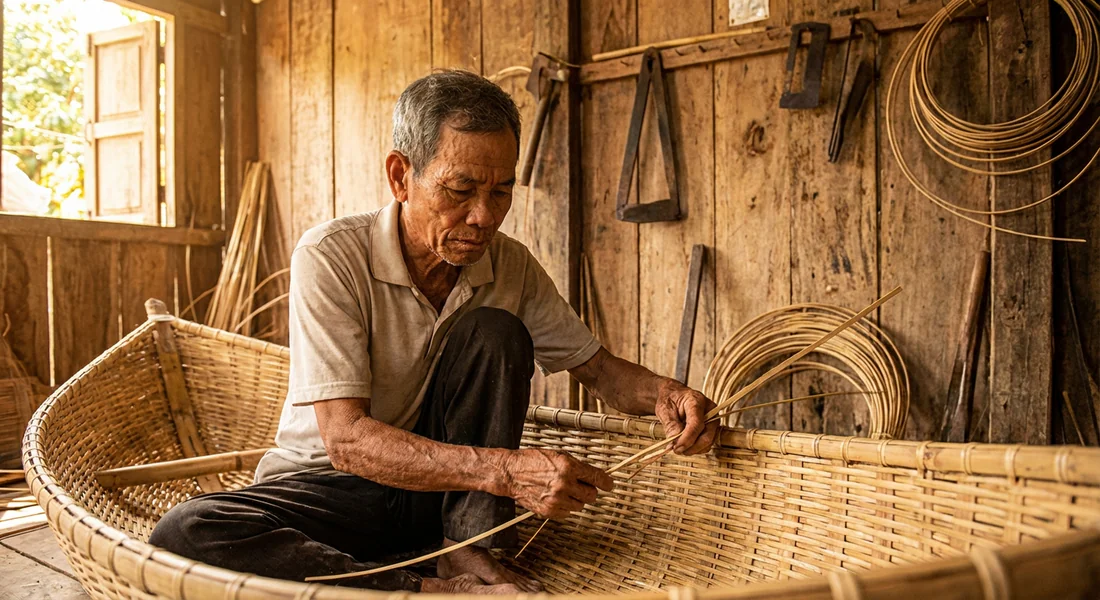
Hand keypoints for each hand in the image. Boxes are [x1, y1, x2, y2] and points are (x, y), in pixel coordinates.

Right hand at [499, 449, 613, 518]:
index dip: (607, 482)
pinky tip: (555, 497)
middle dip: (588, 490)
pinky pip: (568, 513)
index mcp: (568, 467)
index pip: (597, 477)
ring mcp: (557, 500)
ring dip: (576, 499)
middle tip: (579, 485)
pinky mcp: (550, 511)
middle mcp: (564, 484)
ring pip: (581, 505)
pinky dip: (565, 507)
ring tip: (563, 490)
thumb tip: (595, 477)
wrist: (511, 474)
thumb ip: (577, 467)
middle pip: (591, 495)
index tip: (609, 485)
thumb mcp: (558, 456)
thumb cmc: (533, 461)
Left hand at [654, 381, 718, 454]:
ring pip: (708, 443)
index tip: (676, 448)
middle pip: (706, 436)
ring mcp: (713, 420)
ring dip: (693, 449)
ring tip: (678, 445)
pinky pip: (706, 444)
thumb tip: (674, 443)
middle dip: (691, 447)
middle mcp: (710, 411)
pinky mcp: (712, 429)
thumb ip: (670, 425)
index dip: (687, 439)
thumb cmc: (670, 400)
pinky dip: (695, 448)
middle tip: (676, 450)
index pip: (696, 423)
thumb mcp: (664, 409)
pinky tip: (685, 444)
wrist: (675, 395)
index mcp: (697, 401)